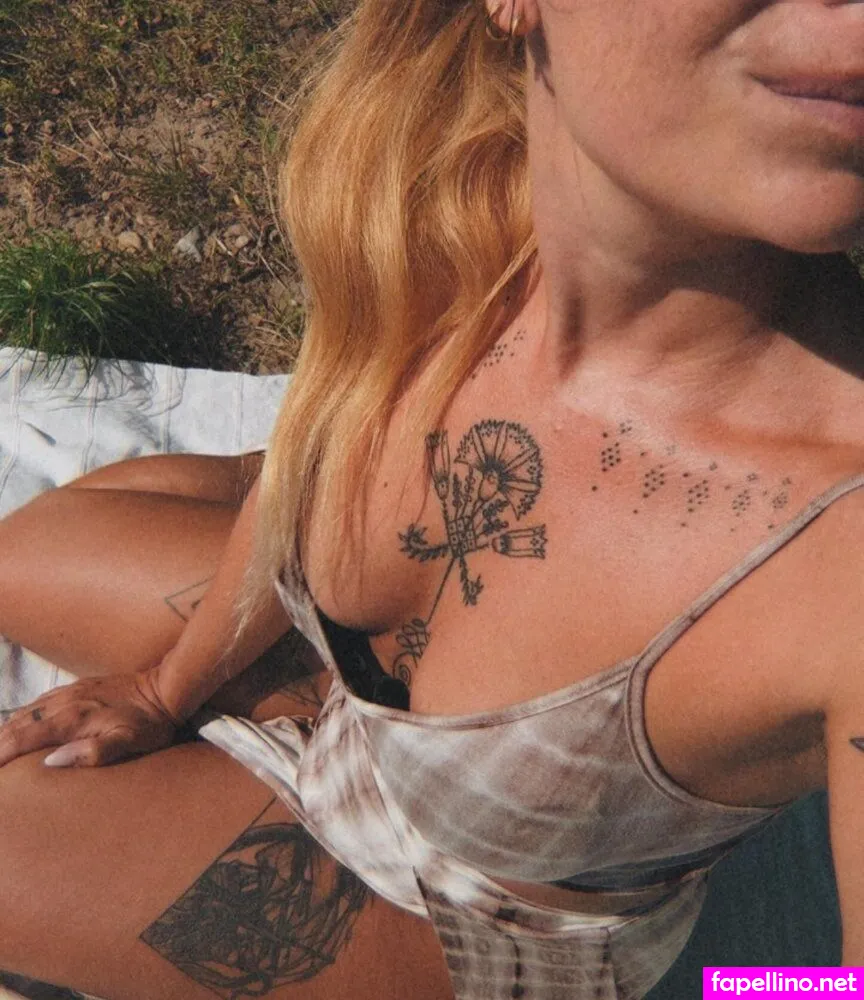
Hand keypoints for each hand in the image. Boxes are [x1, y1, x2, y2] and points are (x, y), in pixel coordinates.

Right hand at [0, 668, 183, 768]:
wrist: (167, 688)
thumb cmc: (151, 723)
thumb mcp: (128, 743)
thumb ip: (92, 754)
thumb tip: (51, 761)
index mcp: (72, 719)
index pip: (22, 738)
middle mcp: (65, 702)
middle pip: (18, 724)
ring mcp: (71, 692)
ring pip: (26, 711)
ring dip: (5, 730)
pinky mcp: (79, 687)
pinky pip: (41, 702)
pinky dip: (23, 716)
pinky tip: (20, 724)